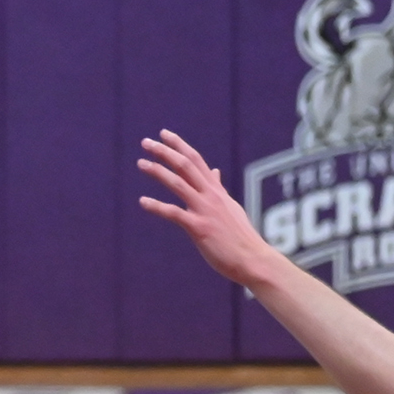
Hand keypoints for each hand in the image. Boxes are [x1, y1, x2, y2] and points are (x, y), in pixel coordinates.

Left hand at [136, 130, 279, 287]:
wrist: (252, 259)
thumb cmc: (240, 237)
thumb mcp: (230, 207)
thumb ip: (219, 189)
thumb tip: (215, 172)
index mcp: (216, 191)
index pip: (196, 160)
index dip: (179, 145)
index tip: (164, 134)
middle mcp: (211, 196)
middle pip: (186, 165)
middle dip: (165, 152)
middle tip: (145, 142)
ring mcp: (205, 210)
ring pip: (179, 184)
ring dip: (158, 171)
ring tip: (141, 163)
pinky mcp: (199, 228)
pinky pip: (174, 214)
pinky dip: (157, 207)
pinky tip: (142, 202)